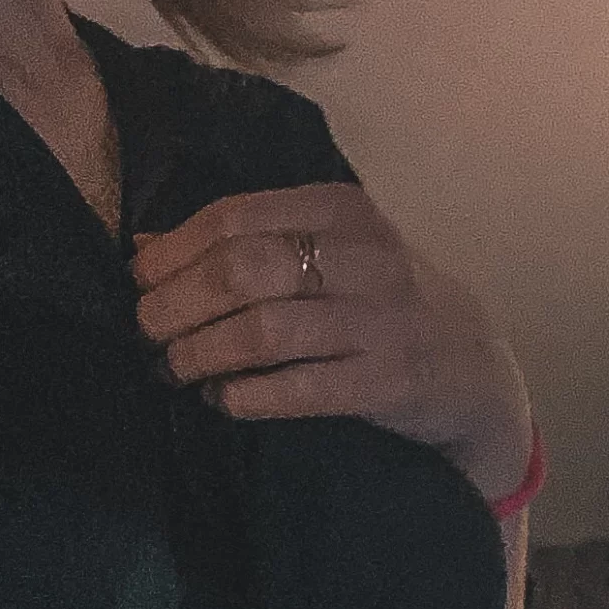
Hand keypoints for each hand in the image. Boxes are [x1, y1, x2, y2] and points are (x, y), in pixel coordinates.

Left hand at [129, 182, 533, 496]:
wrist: (470, 363)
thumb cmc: (377, 303)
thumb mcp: (325, 254)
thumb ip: (245, 244)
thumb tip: (145, 249)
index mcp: (339, 209)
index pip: (234, 217)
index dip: (172, 252)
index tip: (138, 283)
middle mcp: (361, 255)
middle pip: (241, 271)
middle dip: (177, 305)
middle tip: (147, 333)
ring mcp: (376, 320)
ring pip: (263, 329)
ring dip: (202, 353)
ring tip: (173, 370)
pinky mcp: (384, 381)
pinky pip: (298, 389)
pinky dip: (246, 397)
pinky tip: (220, 400)